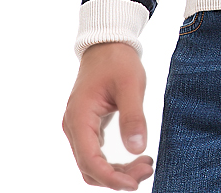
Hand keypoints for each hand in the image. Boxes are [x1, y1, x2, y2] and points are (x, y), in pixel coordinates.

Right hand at [62, 41, 153, 188]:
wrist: (108, 43)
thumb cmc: (118, 60)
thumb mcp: (131, 85)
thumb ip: (133, 116)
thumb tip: (137, 148)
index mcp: (79, 117)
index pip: (90, 161)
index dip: (111, 178)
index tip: (134, 184)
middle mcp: (73, 126)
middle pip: (90, 167)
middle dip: (117, 176)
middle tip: (147, 169)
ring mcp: (78, 126)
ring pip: (92, 162)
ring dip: (116, 170)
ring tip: (144, 165)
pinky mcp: (86, 125)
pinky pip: (95, 153)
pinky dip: (112, 161)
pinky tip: (134, 156)